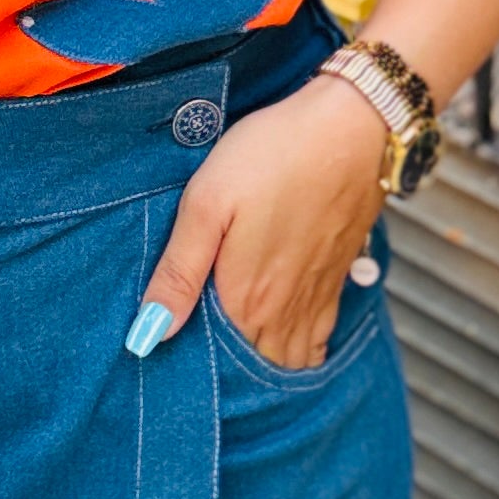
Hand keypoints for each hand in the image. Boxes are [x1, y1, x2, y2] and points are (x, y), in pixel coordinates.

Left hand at [129, 76, 388, 371]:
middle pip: (255, 366)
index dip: (194, 363)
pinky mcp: (337, 279)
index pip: (218, 363)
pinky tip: (282, 336)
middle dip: (231, 371)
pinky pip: (320, 338)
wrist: (350, 127)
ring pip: (290, 359)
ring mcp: (315, 298)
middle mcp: (284, 311)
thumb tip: (148, 335)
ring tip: (237, 351)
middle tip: (201, 353)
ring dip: (266, 363)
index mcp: (246, 299)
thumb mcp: (207, 203)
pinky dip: (302, 350)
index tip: (171, 353)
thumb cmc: (272, 155)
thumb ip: (179, 272)